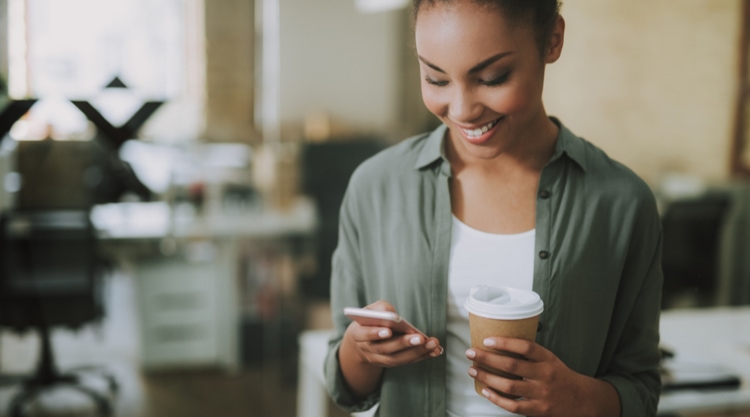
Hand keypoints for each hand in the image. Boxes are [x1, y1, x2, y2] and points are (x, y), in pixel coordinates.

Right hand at [344, 300, 442, 367]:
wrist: (363, 340)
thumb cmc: (370, 320)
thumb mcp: (370, 310)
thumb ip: (380, 308)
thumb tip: (392, 314)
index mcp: (358, 334)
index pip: (364, 335)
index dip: (375, 333)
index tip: (389, 331)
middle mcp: (367, 350)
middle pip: (384, 349)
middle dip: (403, 343)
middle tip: (420, 338)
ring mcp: (378, 359)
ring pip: (396, 359)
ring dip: (416, 352)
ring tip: (433, 343)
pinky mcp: (390, 363)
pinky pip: (406, 361)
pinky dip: (421, 356)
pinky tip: (434, 350)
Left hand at [465, 337, 619, 416]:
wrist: (583, 400)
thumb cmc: (559, 376)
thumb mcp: (550, 359)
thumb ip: (530, 354)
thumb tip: (499, 343)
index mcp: (548, 359)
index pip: (526, 347)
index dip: (505, 343)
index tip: (487, 340)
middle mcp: (544, 375)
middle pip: (512, 366)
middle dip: (488, 358)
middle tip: (471, 353)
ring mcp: (541, 394)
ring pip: (509, 386)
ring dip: (487, 377)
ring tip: (473, 370)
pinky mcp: (538, 410)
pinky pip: (513, 405)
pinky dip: (497, 398)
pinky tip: (485, 390)